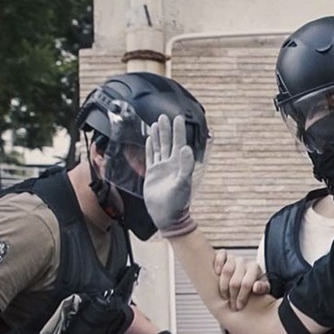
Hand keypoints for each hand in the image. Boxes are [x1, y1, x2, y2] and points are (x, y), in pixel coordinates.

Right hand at [144, 114, 198, 236]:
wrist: (167, 216)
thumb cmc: (178, 203)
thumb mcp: (183, 183)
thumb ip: (185, 166)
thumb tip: (186, 149)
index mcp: (179, 164)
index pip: (179, 143)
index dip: (178, 130)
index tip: (178, 118)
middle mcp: (171, 164)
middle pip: (168, 142)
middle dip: (166, 129)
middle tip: (164, 116)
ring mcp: (161, 169)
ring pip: (158, 147)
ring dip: (157, 136)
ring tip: (155, 124)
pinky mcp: (152, 174)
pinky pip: (150, 157)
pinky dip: (149, 148)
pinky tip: (148, 140)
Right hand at [213, 249, 269, 310]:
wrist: (248, 276)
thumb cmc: (256, 284)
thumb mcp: (263, 288)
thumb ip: (262, 288)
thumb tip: (256, 287)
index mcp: (254, 268)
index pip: (246, 284)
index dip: (242, 296)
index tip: (239, 306)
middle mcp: (244, 261)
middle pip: (234, 281)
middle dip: (233, 296)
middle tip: (232, 306)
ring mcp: (233, 258)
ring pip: (226, 270)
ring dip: (223, 286)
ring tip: (224, 297)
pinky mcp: (224, 255)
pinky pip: (220, 255)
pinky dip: (218, 263)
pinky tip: (217, 273)